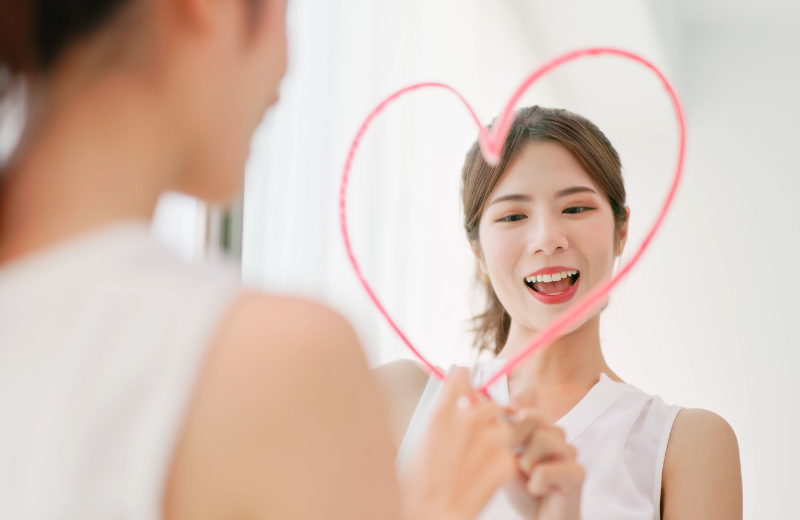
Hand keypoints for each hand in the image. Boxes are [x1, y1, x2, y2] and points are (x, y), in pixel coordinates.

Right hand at [399, 368, 516, 519]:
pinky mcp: (506, 460)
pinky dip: (504, 461)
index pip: (461, 376)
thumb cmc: (419, 487)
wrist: (434, 514)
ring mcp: (491, 440)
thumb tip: (450, 410)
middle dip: (487, 415)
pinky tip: (488, 475)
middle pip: (490, 402)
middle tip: (478, 434)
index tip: (468, 385)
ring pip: (505, 426)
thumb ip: (440, 420)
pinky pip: (511, 452)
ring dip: (499, 438)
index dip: (466, 380)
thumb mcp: (419, 443)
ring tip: (483, 460)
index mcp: (441, 413)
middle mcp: (468, 420)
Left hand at [502, 411, 583, 519]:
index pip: (526, 403)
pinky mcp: (578, 474)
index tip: (504, 413)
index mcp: (539, 428)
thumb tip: (496, 406)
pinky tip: (540, 491)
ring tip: (530, 478)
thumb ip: (502, 434)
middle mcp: (557, 436)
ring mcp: (570, 453)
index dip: (513, 405)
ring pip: (542, 439)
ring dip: (525, 465)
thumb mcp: (504, 459)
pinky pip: (544, 471)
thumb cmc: (523, 490)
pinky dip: (535, 485)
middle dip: (514, 438)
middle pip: (532, 416)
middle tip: (514, 462)